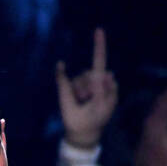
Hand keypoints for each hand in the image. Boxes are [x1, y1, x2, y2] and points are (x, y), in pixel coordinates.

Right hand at [56, 27, 117, 148]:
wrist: (85, 136)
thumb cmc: (79, 123)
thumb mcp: (68, 106)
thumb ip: (64, 84)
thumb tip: (60, 64)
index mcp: (102, 92)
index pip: (99, 67)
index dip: (99, 47)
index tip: (99, 29)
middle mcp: (106, 87)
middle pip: (89, 73)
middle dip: (82, 84)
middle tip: (81, 101)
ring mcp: (105, 87)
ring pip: (87, 76)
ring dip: (81, 88)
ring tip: (82, 103)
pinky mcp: (103, 88)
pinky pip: (87, 79)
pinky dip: (83, 87)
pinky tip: (84, 99)